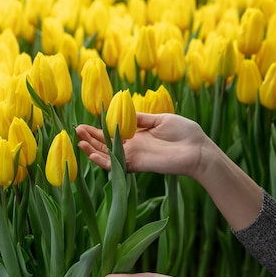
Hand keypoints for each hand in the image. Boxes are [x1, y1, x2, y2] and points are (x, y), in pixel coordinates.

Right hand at [77, 112, 262, 230]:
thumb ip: (141, 118)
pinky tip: (91, 154)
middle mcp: (134, 148)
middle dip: (91, 138)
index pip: (114, 133)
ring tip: (79, 141)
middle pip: (107, 144)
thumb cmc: (185, 133)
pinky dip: (103, 160)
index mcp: (138, 136)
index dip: (100, 128)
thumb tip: (126, 111)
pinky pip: (116, 164)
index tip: (87, 122)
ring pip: (108, 155)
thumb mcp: (160, 119)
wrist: (198, 150)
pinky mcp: (137, 165)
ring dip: (92, 149)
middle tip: (77, 130)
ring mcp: (134, 157)